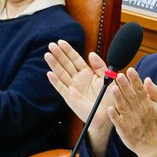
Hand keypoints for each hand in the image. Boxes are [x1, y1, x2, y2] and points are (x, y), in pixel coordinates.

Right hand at [45, 39, 112, 156]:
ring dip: (54, 64)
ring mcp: (72, 88)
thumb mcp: (107, 77)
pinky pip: (61, 88)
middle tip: (51, 45)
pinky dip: (55, 81)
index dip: (68, 50)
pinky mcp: (70, 97)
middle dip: (59, 54)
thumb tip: (91, 54)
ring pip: (61, 73)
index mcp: (87, 73)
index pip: (75, 59)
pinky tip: (49, 74)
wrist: (108, 114)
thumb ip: (99, 65)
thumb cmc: (109, 97)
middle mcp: (78, 79)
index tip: (61, 42)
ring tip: (48, 55)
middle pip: (66, 64)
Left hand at [107, 67, 156, 156]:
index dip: (135, 80)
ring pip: (124, 108)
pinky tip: (109, 109)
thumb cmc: (153, 123)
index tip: (130, 70)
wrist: (151, 145)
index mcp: (147, 105)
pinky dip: (114, 116)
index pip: (141, 90)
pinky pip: (118, 122)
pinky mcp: (124, 130)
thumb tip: (147, 79)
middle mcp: (139, 112)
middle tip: (119, 75)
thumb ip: (154, 92)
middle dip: (125, 86)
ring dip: (118, 98)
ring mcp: (131, 122)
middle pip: (131, 97)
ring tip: (113, 88)